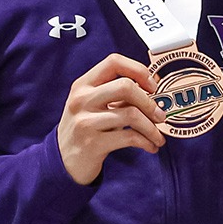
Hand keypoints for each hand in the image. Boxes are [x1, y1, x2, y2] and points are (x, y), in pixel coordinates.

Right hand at [57, 53, 165, 184]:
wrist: (63, 161)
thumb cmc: (84, 129)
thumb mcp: (93, 105)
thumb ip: (117, 94)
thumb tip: (153, 89)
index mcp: (83, 84)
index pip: (114, 62)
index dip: (138, 70)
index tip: (152, 86)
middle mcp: (81, 100)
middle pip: (125, 86)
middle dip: (149, 101)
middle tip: (159, 115)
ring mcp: (85, 122)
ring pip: (131, 114)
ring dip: (152, 127)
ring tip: (157, 136)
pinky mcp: (93, 143)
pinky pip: (130, 137)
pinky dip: (147, 142)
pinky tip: (150, 146)